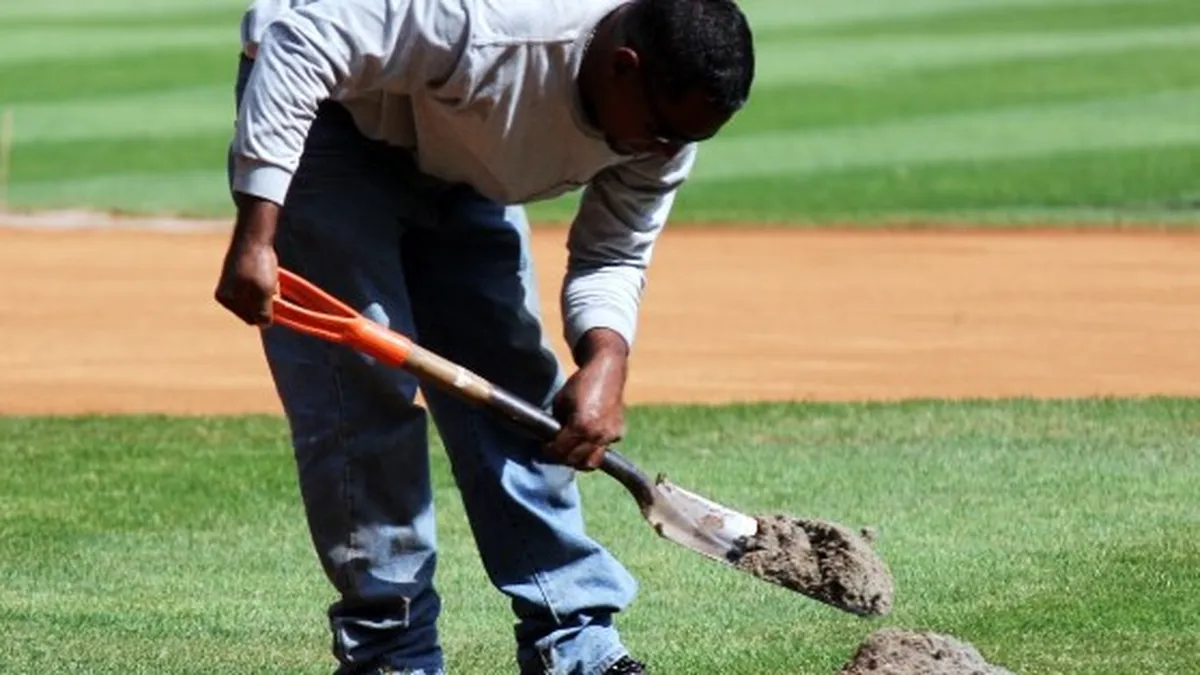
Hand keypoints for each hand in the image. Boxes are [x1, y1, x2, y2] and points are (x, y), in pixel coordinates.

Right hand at [214, 195, 280, 325]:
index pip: (251, 319)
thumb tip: (264, 325)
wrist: (254, 234)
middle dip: (266, 301)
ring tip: (270, 276)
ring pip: (257, 297)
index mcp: (225, 299)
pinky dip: (266, 282)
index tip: (271, 295)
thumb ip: (263, 311)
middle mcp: (225, 293)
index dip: (266, 311)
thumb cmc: (257, 263)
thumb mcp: (263, 291)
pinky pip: (257, 286)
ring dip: (268, 291)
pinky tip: (268, 270)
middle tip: (271, 284)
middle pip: (253, 309)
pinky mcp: (239, 273)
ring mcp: (231, 282)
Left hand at [545, 328, 629, 469]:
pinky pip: (604, 449)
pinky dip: (594, 449)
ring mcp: (610, 435)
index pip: (559, 450)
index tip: (543, 449)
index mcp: (580, 426)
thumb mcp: (560, 402)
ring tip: (570, 452)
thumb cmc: (580, 384)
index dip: (547, 452)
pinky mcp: (619, 432)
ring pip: (592, 462)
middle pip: (575, 461)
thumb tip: (550, 438)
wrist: (607, 371)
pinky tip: (587, 440)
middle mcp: (597, 434)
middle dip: (562, 458)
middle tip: (554, 452)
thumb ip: (556, 423)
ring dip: (579, 460)